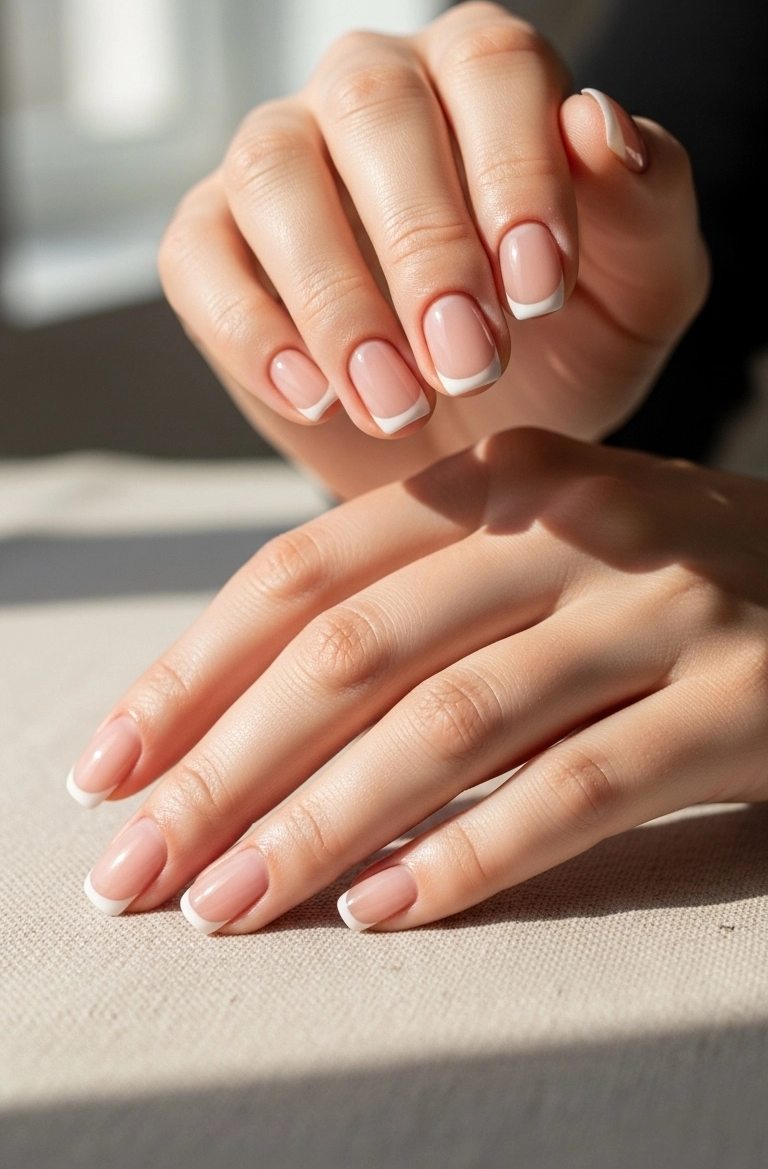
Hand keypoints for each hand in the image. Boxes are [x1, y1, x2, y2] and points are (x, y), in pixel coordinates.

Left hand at [69, 430, 767, 931]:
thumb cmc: (666, 577)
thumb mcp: (541, 547)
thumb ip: (418, 595)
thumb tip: (241, 714)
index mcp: (500, 477)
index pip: (305, 572)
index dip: (194, 672)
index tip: (112, 765)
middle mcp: (570, 526)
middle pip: (353, 653)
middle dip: (225, 770)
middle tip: (140, 869)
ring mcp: (658, 608)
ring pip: (448, 726)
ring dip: (321, 827)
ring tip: (231, 904)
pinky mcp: (734, 703)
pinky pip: (574, 792)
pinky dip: (467, 856)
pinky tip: (386, 910)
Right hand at [158, 1, 707, 497]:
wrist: (483, 429)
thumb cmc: (568, 338)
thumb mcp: (643, 285)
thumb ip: (646, 201)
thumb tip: (598, 124)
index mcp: (485, 70)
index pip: (492, 63)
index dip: (514, 168)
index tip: (539, 290)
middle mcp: (372, 86)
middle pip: (373, 106)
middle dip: (424, 245)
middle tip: (470, 365)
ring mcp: (281, 153)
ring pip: (273, 173)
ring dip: (334, 296)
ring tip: (393, 401)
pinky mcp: (211, 236)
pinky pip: (199, 256)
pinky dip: (249, 329)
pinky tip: (315, 398)